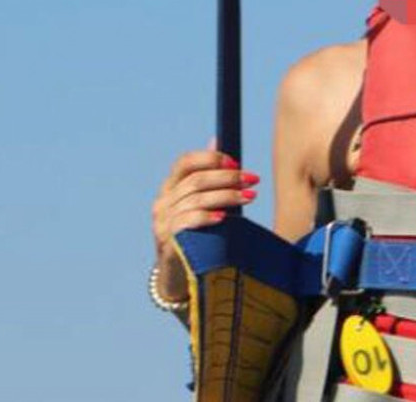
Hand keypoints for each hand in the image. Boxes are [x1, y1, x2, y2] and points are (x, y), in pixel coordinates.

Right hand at [150, 140, 259, 300]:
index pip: (185, 162)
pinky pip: (187, 222)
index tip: (237, 163)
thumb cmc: (196, 234)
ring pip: (196, 199)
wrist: (179, 275)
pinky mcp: (167, 241)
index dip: (211, 158)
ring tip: (250, 197)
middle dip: (228, 177)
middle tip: (253, 180)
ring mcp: (162, 222)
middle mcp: (162, 202)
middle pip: (196, 180)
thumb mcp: (199, 203)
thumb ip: (208, 176)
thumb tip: (216, 139)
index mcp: (169, 188)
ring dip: (227, 196)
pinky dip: (207, 217)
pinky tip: (225, 217)